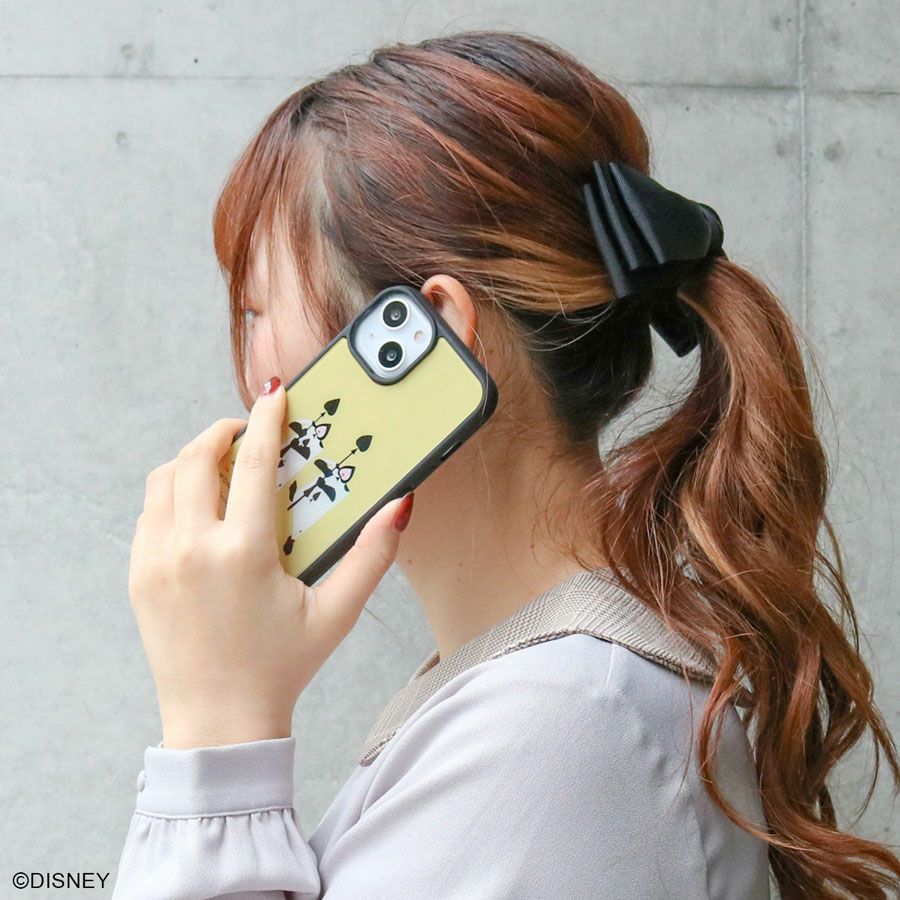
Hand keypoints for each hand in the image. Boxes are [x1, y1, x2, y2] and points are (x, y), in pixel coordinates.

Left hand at [128, 377, 414, 748]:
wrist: (219, 722)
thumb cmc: (283, 666)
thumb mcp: (337, 612)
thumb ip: (372, 555)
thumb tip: (399, 506)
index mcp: (243, 552)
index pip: (255, 461)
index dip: (267, 418)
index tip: (274, 395)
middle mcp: (192, 548)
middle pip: (197, 457)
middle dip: (222, 431)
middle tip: (247, 433)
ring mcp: (156, 562)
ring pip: (164, 479)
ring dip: (192, 459)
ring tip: (222, 468)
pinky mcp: (139, 576)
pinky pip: (148, 513)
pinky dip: (171, 494)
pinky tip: (198, 510)